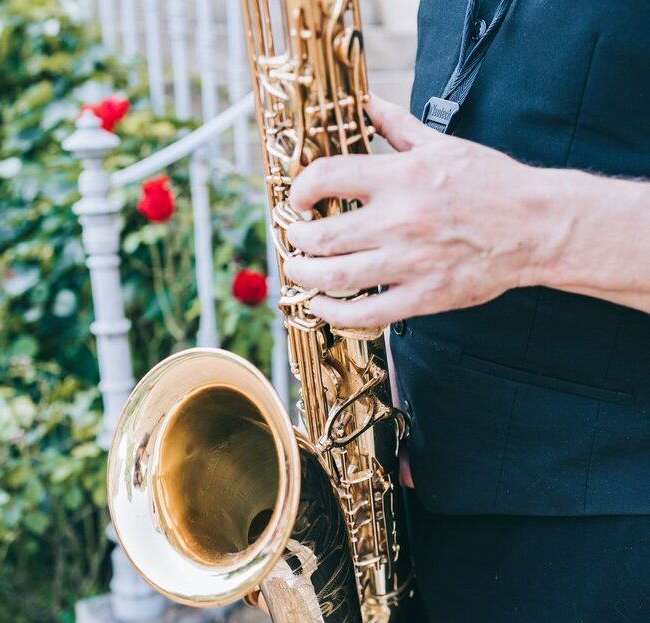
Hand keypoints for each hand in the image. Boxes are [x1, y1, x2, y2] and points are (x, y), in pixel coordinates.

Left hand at [283, 95, 562, 327]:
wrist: (536, 227)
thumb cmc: (491, 184)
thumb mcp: (442, 145)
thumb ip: (396, 127)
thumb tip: (366, 103)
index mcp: (402, 178)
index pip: (327, 177)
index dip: (300, 189)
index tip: (298, 198)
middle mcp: (399, 221)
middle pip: (322, 236)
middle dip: (295, 239)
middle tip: (292, 237)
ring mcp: (410, 263)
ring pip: (336, 276)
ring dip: (304, 275)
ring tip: (296, 269)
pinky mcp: (423, 296)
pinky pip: (366, 312)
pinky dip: (334, 312)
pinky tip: (321, 305)